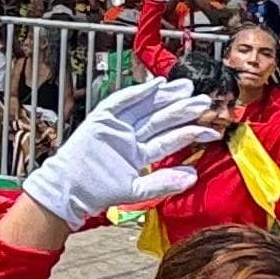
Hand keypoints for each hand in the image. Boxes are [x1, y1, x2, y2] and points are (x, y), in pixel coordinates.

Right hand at [21, 76, 218, 223]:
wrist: (68, 191)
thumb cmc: (98, 193)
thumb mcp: (136, 191)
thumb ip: (163, 183)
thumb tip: (193, 176)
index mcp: (138, 153)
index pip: (168, 139)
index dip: (189, 132)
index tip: (210, 127)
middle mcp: (130, 136)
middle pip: (160, 119)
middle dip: (182, 110)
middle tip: (203, 101)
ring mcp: (116, 126)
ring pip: (145, 108)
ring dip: (165, 97)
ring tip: (186, 89)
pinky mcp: (101, 119)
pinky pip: (120, 102)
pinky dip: (137, 93)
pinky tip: (156, 86)